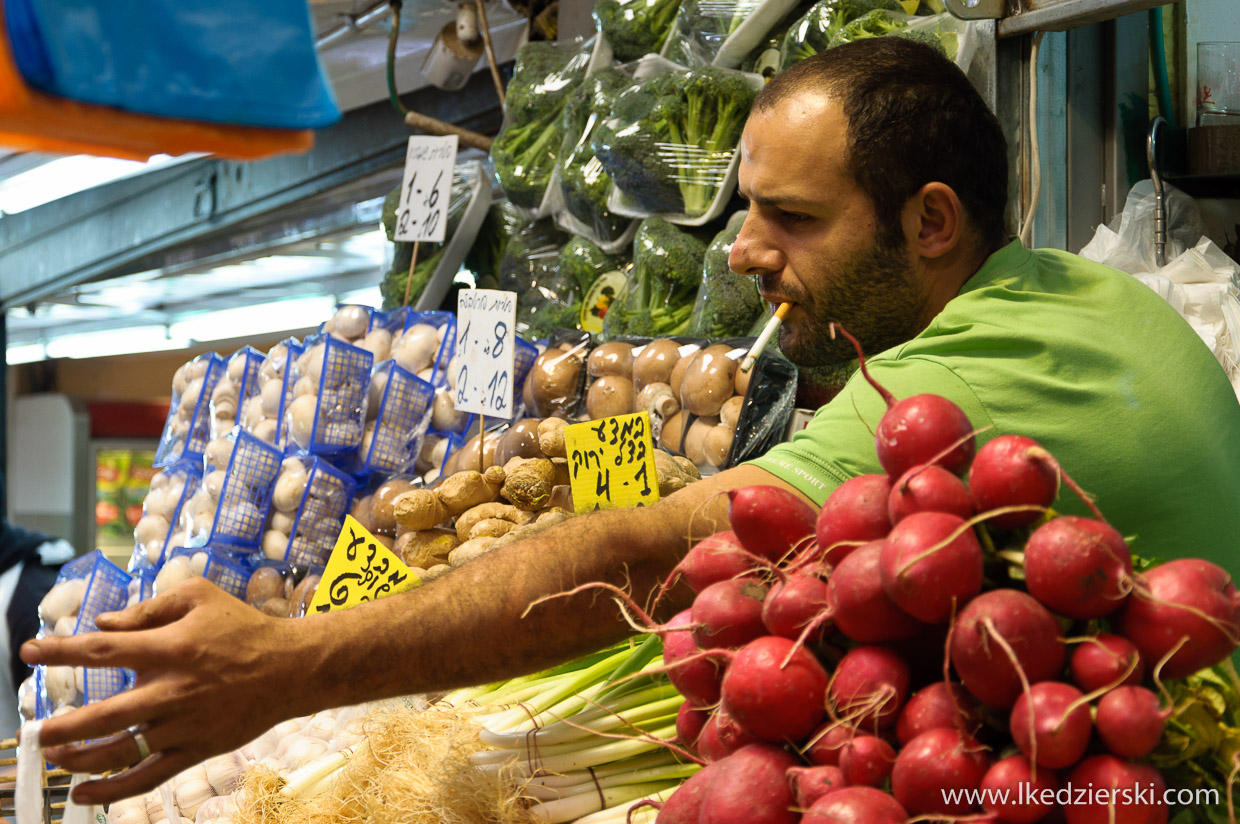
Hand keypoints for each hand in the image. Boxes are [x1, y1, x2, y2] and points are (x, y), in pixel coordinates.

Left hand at [20, 578, 307, 804]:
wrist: (292, 668)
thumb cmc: (243, 627)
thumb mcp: (199, 596)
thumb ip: (149, 607)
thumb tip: (104, 625)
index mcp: (171, 647)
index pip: (103, 651)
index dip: (61, 651)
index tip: (30, 651)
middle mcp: (173, 690)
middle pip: (104, 715)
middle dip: (62, 726)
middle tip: (38, 732)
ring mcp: (184, 725)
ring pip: (121, 752)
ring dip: (80, 758)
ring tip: (54, 755)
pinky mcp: (197, 750)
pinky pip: (148, 777)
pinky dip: (113, 790)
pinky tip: (83, 793)